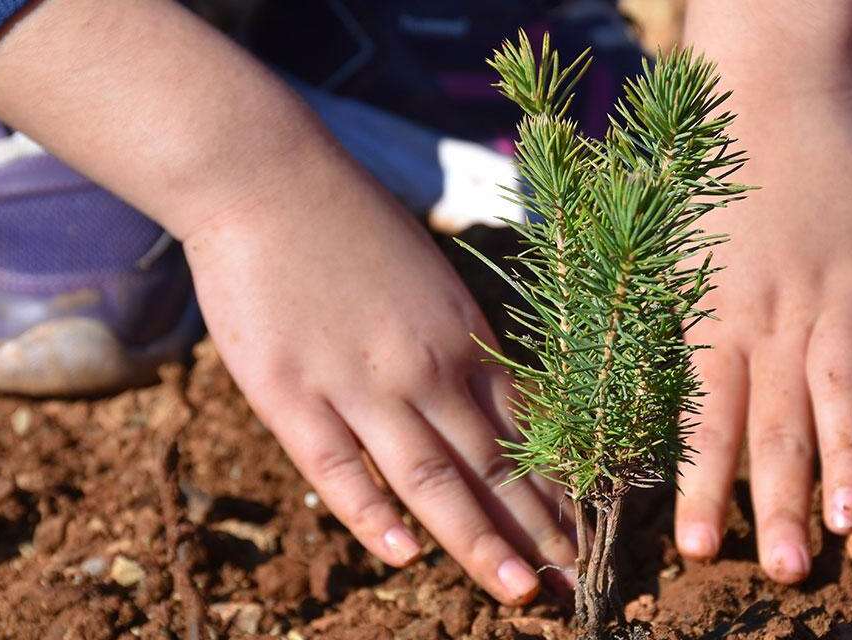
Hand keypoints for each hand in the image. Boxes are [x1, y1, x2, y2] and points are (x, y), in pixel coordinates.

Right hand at [0, 0, 574, 603]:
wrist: (264, 178)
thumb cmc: (349, 220)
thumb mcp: (428, 275)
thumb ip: (456, 340)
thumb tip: (488, 396)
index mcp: (461, 335)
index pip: (524, 428)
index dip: (557, 487)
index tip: (587, 533)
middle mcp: (423, 366)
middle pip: (491, 465)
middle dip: (537, 531)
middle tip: (576, 588)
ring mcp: (358, 383)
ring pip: (432, 477)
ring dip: (480, 539)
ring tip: (522, 590)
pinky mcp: (292, 393)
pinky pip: (339, 467)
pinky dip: (374, 514)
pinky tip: (406, 555)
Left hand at [672, 88, 851, 581]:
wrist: (767, 89)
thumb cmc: (700, 176)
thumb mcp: (663, 251)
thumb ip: (663, 327)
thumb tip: (640, 405)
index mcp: (711, 315)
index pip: (703, 418)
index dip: (700, 486)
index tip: (698, 549)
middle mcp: (774, 314)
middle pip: (776, 422)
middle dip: (777, 502)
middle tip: (784, 569)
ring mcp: (838, 289)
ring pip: (844, 388)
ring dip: (851, 459)